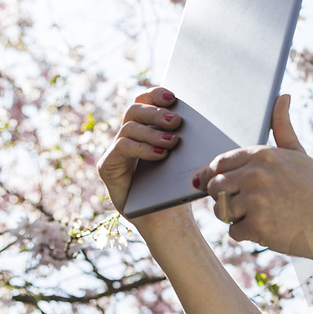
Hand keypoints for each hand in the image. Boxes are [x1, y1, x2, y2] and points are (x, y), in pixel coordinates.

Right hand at [96, 87, 182, 219]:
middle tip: (177, 121)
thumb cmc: (178, 186)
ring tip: (172, 142)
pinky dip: (142, 148)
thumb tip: (204, 116)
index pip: (145, 101)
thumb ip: (188, 137)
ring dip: (152, 132)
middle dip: (156, 113)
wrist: (168, 218)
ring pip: (128, 127)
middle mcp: (128, 135)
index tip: (173, 96)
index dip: (155, 94)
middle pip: (135, 110)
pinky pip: (121, 148)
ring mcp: (116, 150)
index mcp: (147, 128)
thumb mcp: (187, 158)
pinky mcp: (108, 166)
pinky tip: (160, 154)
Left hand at [193, 94, 312, 279]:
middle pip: (214, 186)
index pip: (219, 163)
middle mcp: (256, 174)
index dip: (215, 175)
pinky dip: (248, 234)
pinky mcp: (257, 226)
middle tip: (249, 203)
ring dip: (235, 217)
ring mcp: (255, 201)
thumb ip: (282, 126)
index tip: (220, 184)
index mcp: (263, 154)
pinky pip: (234, 231)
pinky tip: (269, 228)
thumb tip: (282, 96)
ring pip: (221, 210)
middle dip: (225, 197)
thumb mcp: (299, 154)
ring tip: (261, 214)